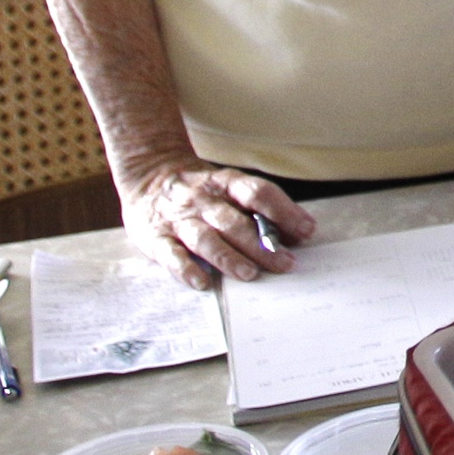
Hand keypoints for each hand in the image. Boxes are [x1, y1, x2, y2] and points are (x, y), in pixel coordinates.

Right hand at [115, 151, 315, 290]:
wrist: (147, 173)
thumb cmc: (201, 190)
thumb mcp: (229, 187)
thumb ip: (259, 208)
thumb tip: (297, 233)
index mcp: (225, 183)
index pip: (258, 192)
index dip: (284, 210)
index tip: (306, 230)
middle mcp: (203, 199)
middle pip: (234, 221)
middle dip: (262, 244)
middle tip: (285, 263)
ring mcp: (179, 219)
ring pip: (205, 238)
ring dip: (228, 256)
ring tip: (249, 274)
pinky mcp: (156, 237)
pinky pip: (170, 255)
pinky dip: (185, 269)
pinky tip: (202, 282)